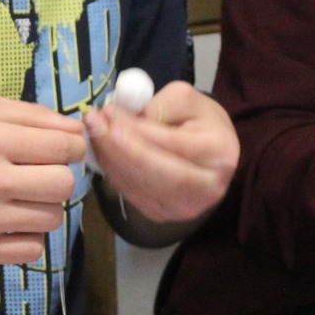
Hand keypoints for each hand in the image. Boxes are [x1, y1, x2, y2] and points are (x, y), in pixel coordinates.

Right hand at [0, 94, 85, 264]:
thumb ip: (32, 114)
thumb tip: (78, 130)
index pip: (63, 145)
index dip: (72, 146)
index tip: (61, 149)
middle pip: (64, 184)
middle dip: (59, 176)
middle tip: (40, 173)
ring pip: (54, 218)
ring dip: (45, 206)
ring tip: (20, 196)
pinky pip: (35, 248)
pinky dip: (30, 235)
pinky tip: (10, 220)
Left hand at [85, 82, 237, 226]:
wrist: (207, 154)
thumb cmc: (197, 121)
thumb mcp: (185, 100)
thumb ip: (158, 105)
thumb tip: (120, 118)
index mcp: (220, 152)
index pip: (175, 144)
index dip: (139, 131)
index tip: (109, 113)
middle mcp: (207, 187)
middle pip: (160, 175)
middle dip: (121, 150)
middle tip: (95, 126)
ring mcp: (185, 207)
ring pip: (141, 187)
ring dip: (111, 160)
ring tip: (94, 132)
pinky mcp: (163, 214)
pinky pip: (131, 194)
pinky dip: (112, 172)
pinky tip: (103, 151)